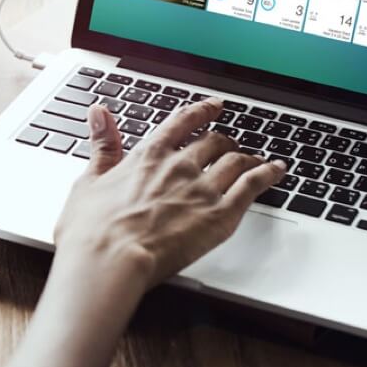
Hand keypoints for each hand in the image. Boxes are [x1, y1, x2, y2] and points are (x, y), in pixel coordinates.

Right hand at [54, 98, 286, 289]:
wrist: (110, 259)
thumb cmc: (93, 229)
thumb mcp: (89, 179)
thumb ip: (102, 144)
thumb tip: (99, 113)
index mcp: (149, 155)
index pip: (182, 122)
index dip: (201, 111)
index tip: (213, 107)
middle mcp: (180, 165)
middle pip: (213, 141)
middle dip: (224, 140)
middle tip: (229, 144)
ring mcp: (203, 188)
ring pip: (237, 160)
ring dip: (248, 157)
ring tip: (255, 159)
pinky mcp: (220, 215)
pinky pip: (253, 185)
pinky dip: (269, 174)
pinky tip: (277, 171)